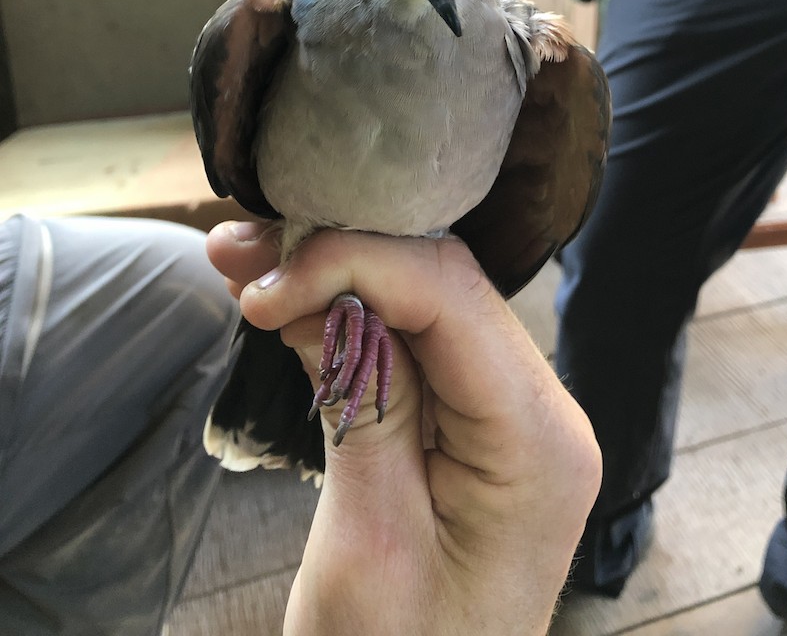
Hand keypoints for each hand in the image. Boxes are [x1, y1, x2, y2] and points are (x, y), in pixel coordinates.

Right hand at [207, 222, 602, 635]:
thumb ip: (360, 400)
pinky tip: (287, 303)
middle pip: (441, 285)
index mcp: (537, 441)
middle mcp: (541, 411)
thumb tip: (316, 289)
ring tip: (244, 266)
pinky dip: (347, 318)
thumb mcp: (369, 538)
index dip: (350, 264)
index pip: (449, 296)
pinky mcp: (475, 423)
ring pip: (422, 302)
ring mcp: (512, 414)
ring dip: (333, 279)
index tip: (262, 285)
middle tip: (240, 254)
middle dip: (336, 258)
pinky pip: (414, 344)